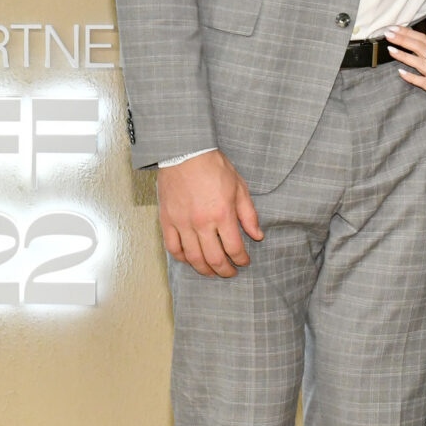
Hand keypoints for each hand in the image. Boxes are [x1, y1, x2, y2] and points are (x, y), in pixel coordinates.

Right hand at [156, 150, 263, 276]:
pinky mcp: (167, 220)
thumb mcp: (239, 187)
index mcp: (222, 214)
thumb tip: (257, 235)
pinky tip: (190, 259)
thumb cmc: (213, 166)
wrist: (185, 152)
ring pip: (193, 258)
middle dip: (225, 270)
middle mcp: (202, 223)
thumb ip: (248, 214)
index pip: (234, 248)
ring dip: (204, 269)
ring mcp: (182, 223)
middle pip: (214, 258)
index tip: (244, 262)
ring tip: (211, 272)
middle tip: (230, 273)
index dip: (242, 259)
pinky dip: (182, 258)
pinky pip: (173, 247)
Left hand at [387, 20, 425, 93]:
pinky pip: (422, 82)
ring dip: (404, 56)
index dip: (408, 32)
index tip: (393, 28)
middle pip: (419, 47)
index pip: (422, 38)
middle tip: (388, 34)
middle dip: (403, 40)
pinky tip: (401, 72)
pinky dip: (412, 77)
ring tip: (390, 50)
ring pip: (419, 63)